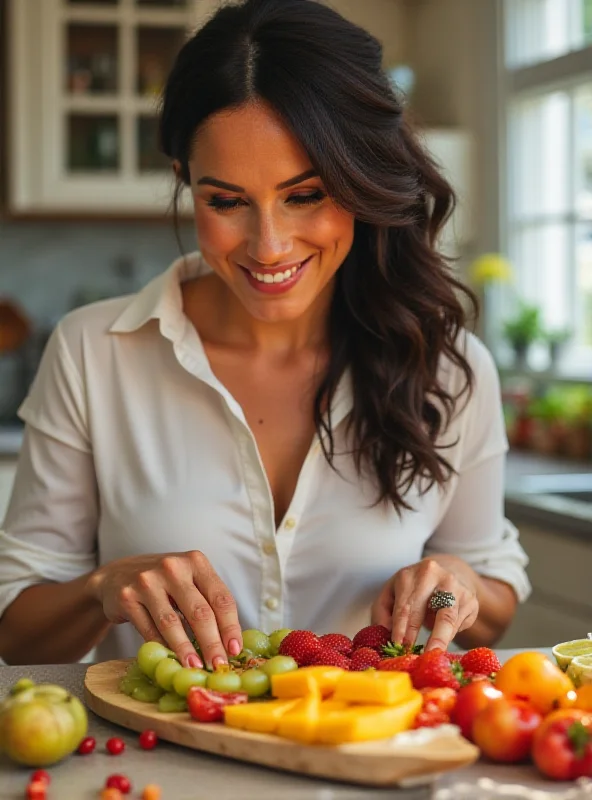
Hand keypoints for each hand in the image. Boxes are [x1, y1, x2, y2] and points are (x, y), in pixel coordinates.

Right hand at [85, 550, 241, 668]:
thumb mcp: (188, 582)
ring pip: (172, 623)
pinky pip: (149, 629)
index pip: (220, 597)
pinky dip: (162, 648)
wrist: (117, 576)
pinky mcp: (127, 597)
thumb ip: (207, 602)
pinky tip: (171, 660)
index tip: (235, 650)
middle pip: (200, 611)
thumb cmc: (163, 583)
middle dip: (212, 643)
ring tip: (195, 668)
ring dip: (186, 650)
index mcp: (195, 562)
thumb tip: (230, 643)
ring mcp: (148, 581)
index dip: (230, 626)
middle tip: (218, 665)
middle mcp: (173, 567)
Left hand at [371, 557, 478, 650]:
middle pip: (425, 608)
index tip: (396, 645)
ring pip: (448, 617)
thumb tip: (383, 633)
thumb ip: (383, 612)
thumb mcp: (393, 594)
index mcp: (412, 574)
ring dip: (439, 638)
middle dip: (416, 633)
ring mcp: (455, 586)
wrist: (448, 573)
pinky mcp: (471, 601)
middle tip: (410, 654)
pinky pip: (459, 623)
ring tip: (431, 655)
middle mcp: (435, 575)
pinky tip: (441, 646)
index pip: (404, 604)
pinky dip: (449, 637)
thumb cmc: (414, 590)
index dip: (400, 627)